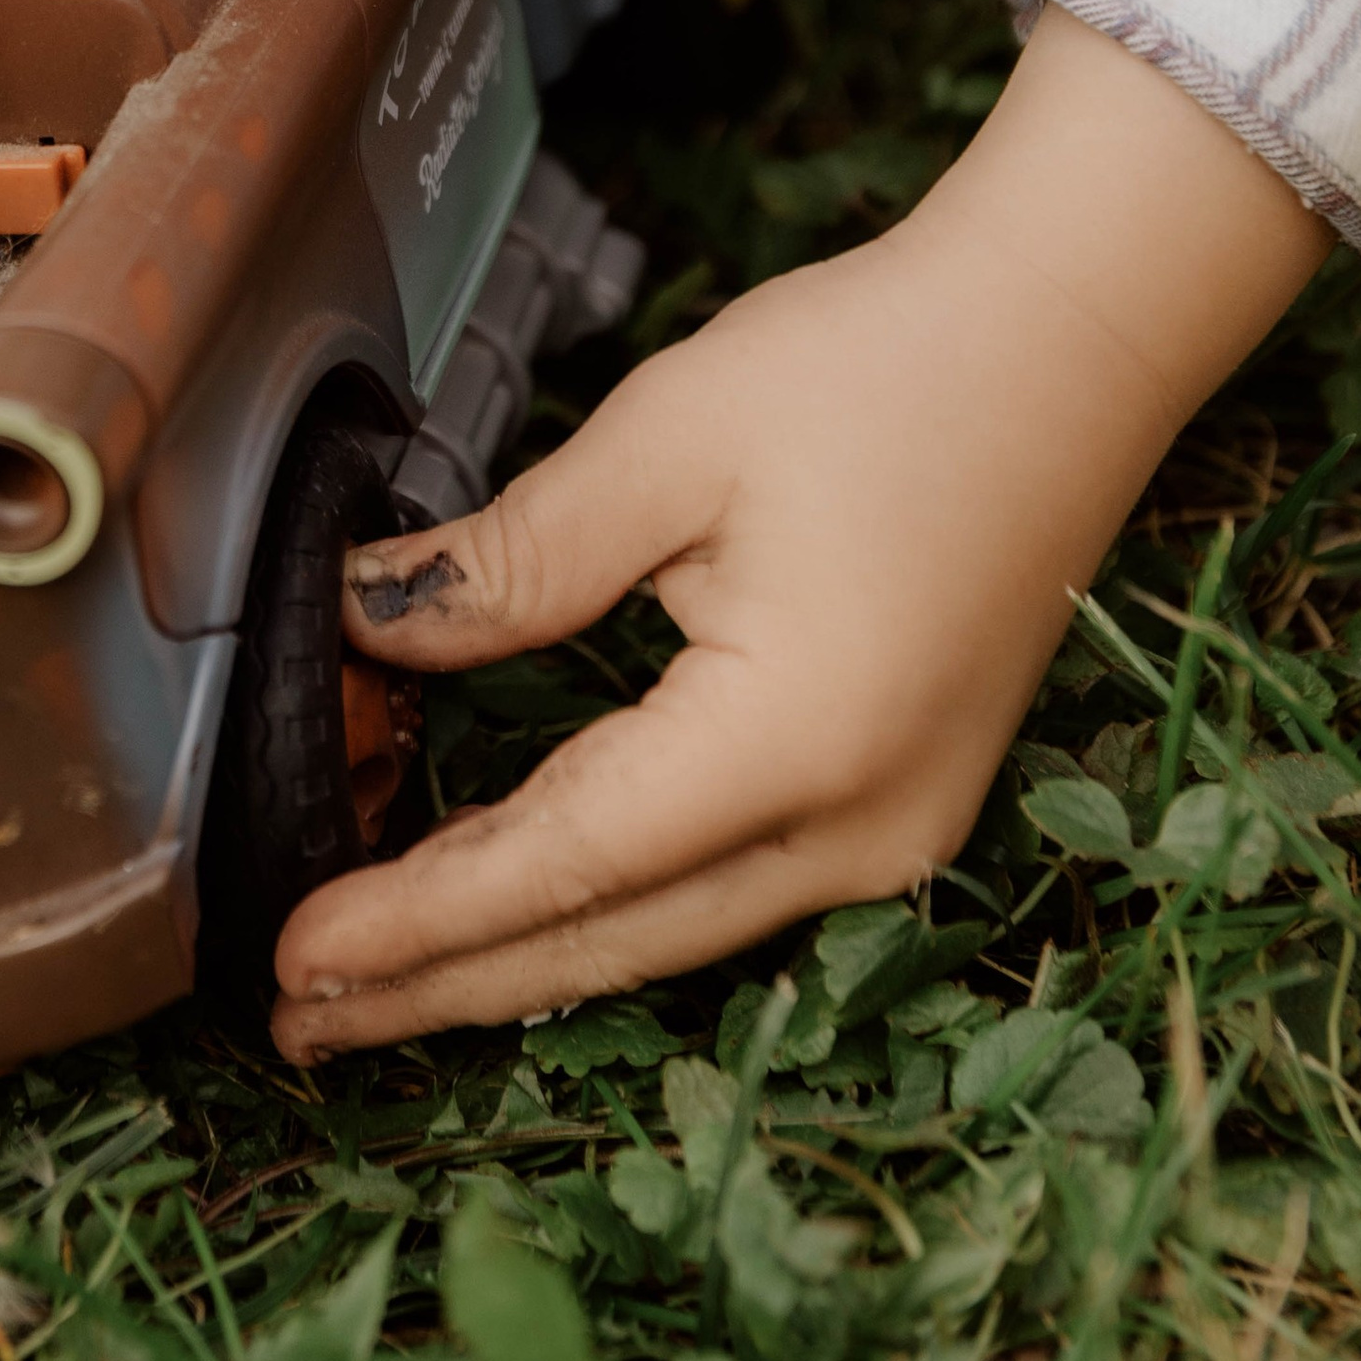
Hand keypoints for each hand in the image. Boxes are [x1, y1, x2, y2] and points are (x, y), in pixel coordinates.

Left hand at [272, 11, 1325, 1054]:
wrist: (1067, 340)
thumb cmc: (882, 371)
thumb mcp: (667, 443)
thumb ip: (512, 561)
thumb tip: (366, 624)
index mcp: (793, 741)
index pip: (562, 864)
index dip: (417, 918)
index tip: (293, 956)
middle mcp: (857, 827)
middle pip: (610, 940)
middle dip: (443, 984)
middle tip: (297, 1020)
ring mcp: (896, 830)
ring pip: (668, 933)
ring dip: (518, 959)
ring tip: (376, 987)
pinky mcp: (900, 802)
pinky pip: (725, 891)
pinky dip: (606, 910)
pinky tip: (520, 911)